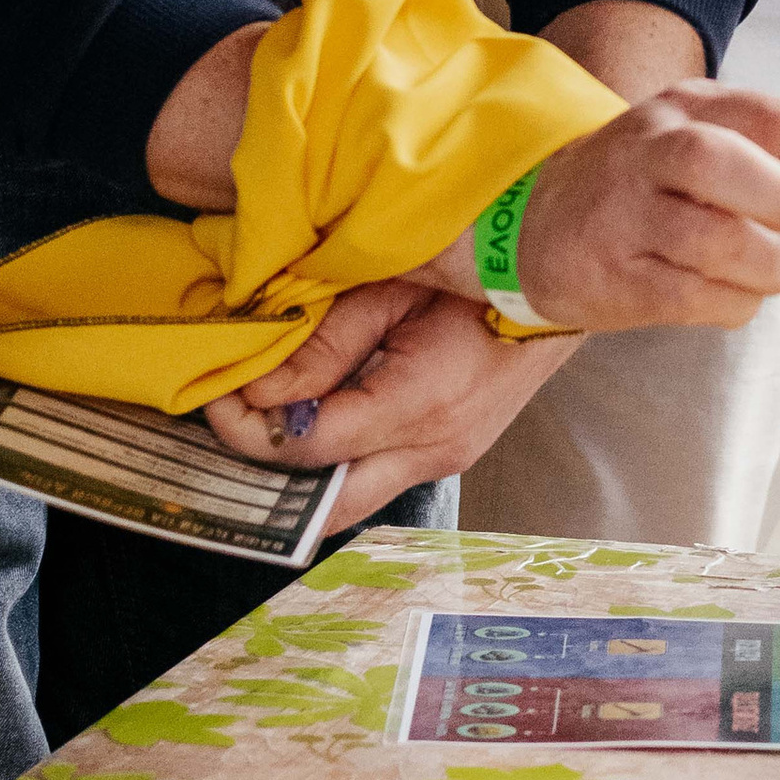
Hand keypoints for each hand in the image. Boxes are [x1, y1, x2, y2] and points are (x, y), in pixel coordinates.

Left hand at [200, 285, 576, 530]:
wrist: (563, 279)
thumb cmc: (477, 268)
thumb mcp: (394, 288)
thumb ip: (327, 343)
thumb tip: (261, 390)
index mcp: (420, 403)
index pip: (312, 447)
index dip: (250, 431)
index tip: (215, 397)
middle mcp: (434, 449)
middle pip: (325, 510)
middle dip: (262, 484)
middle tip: (226, 434)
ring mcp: (446, 457)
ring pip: (349, 501)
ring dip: (296, 478)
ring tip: (258, 427)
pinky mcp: (449, 452)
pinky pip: (376, 476)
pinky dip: (332, 462)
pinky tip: (308, 421)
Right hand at [418, 89, 779, 336]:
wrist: (540, 217)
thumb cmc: (660, 181)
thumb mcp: (733, 141)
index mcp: (695, 107)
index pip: (777, 119)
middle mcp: (654, 148)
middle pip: (735, 168)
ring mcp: (625, 211)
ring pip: (716, 240)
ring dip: (769, 265)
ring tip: (772, 267)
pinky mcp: (610, 274)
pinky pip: (691, 297)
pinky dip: (732, 303)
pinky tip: (731, 292)